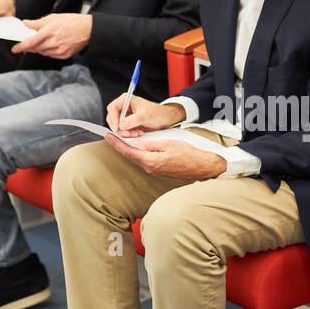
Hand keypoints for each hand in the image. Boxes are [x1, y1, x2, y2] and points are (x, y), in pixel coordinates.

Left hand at [12, 13, 91, 57]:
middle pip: (35, 49)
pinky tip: (50, 45)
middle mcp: (54, 42)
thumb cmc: (73, 21)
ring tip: (42, 41)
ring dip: (38, 49)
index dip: (21, 46)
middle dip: (29, 47)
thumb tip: (26, 24)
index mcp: (49, 31)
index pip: (31, 41)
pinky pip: (51, 55)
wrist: (89, 30)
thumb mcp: (54, 17)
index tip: (15, 49)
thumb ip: (38, 22)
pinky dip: (47, 51)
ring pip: (42, 52)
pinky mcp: (64, 55)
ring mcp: (59, 50)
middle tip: (26, 44)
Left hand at [104, 135, 226, 178]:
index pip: (129, 152)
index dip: (117, 144)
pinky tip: (136, 148)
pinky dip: (138, 154)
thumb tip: (136, 143)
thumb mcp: (168, 144)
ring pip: (137, 159)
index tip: (108, 136)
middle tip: (110, 137)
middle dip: (120, 146)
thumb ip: (150, 144)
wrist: (201, 166)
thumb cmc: (188, 154)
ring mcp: (154, 171)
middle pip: (131, 156)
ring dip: (129, 150)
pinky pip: (144, 161)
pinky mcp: (159, 171)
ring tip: (120, 140)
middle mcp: (151, 169)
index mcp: (151, 162)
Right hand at [105, 94, 185, 136]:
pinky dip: (129, 134)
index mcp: (126, 100)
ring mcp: (125, 116)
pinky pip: (123, 131)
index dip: (113, 118)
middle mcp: (124, 107)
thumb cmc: (158, 113)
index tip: (117, 128)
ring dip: (126, 132)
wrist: (166, 119)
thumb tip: (121, 125)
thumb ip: (133, 120)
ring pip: (117, 126)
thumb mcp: (146, 116)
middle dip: (120, 128)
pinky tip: (138, 133)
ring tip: (137, 133)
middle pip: (112, 118)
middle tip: (128, 133)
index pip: (112, 108)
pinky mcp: (128, 124)